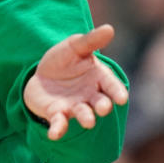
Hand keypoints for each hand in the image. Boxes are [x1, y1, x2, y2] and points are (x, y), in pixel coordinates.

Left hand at [23, 25, 128, 140]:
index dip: (117, 92)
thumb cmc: (64, 60)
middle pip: (100, 102)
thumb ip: (90, 41)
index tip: (122, 98)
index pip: (111, 85)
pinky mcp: (57, 114)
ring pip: (83, 114)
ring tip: (89, 122)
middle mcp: (91, 95)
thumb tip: (109, 28)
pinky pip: (59, 123)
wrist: (41, 75)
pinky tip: (54, 134)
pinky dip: (58, 129)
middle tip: (104, 108)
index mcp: (99, 78)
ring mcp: (75, 106)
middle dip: (103, 106)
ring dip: (86, 118)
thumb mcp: (74, 46)